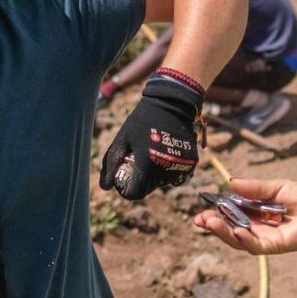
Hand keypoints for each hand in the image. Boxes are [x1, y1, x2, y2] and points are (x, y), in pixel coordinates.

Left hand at [99, 76, 201, 199]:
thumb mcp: (122, 138)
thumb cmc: (142, 120)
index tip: (126, 179)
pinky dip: (170, 169)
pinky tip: (166, 153)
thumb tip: (105, 187)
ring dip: (157, 176)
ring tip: (153, 155)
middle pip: (150, 189)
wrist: (172, 103)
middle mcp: (165, 168)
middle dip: (141, 181)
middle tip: (139, 163)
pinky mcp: (191, 162)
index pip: (136, 193)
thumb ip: (111, 163)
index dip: (128, 190)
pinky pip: (178, 175)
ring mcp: (180, 166)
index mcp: (147, 163)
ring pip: (164, 183)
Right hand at [194, 177, 296, 256]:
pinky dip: (244, 240)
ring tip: (211, 223)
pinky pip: (255, 246)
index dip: (214, 213)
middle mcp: (256, 227)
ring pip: (237, 239)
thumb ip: (254, 188)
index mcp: (254, 212)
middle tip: (201, 219)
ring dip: (223, 232)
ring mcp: (264, 238)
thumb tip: (230, 183)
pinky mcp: (274, 246)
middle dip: (213, 225)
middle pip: (229, 229)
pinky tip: (235, 232)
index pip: (229, 214)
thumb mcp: (276, 187)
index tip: (201, 210)